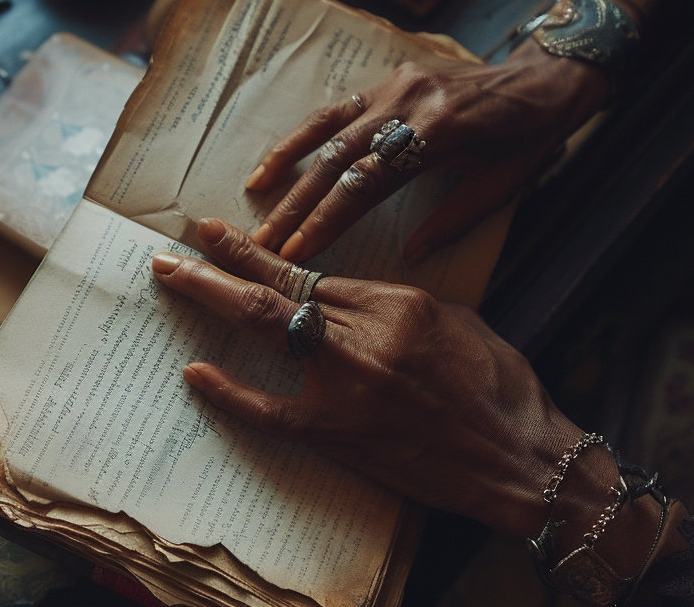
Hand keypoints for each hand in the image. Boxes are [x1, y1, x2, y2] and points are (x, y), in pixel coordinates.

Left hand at [151, 217, 587, 539]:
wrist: (518, 460)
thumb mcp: (454, 319)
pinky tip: (196, 373)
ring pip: (266, 330)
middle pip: (276, 288)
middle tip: (176, 249)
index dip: (260, 250)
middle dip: (220, 263)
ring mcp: (346, 386)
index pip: (311, 270)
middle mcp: (365, 336)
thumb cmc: (498, 388)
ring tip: (175, 279)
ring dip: (214, 299)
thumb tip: (347, 295)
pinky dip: (229, 392)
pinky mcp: (338, 433)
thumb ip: (393, 303)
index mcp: (396, 302)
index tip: (220, 232)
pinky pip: (269, 411)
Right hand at [246, 43, 607, 263]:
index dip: (329, 219)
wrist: (548, 76)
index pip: (368, 184)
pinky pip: (338, 107)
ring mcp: (396, 85)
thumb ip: (451, 221)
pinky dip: (305, 132)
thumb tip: (408, 256)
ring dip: (288, 164)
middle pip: (337, 159)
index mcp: (438, 135)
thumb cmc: (530, 138)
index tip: (299, 251)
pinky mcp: (391, 78)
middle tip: (265, 240)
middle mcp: (408, 104)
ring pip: (328, 128)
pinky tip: (279, 157)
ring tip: (256, 197)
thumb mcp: (501, 187)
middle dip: (297, 203)